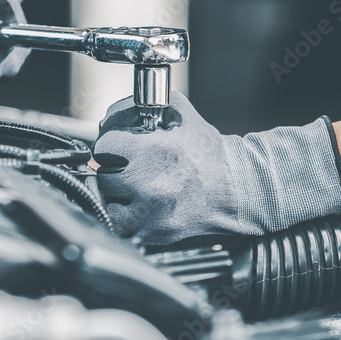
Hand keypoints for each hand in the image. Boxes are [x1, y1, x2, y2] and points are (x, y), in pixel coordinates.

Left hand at [92, 92, 340, 244]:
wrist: (238, 192)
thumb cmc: (211, 155)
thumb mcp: (183, 115)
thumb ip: (145, 105)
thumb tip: (114, 112)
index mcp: (156, 151)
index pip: (106, 145)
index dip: (111, 143)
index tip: (117, 145)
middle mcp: (150, 184)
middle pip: (103, 173)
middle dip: (111, 166)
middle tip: (123, 165)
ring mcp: (150, 213)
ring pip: (107, 200)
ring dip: (113, 191)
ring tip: (129, 185)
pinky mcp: (152, 234)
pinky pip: (119, 224)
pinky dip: (121, 215)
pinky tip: (135, 205)